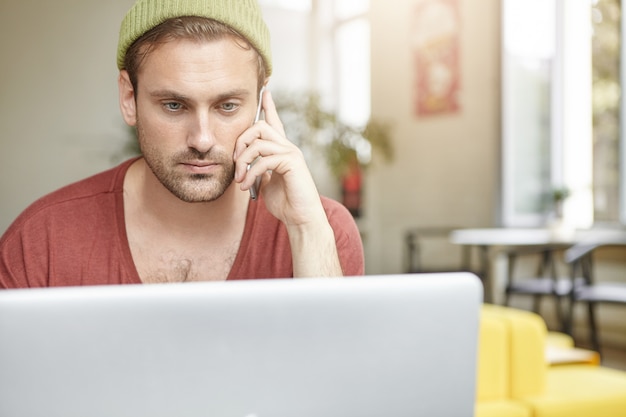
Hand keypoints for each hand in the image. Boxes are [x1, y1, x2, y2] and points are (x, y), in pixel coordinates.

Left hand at [234, 90, 326, 227]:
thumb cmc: (286, 203)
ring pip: (259, 141)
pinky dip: (251, 172)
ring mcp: (291, 154)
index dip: (269, 106)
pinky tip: (246, 186)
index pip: (275, 122)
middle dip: (241, 141)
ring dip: (243, 160)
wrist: (301, 218)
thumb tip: (246, 166)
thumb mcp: (266, 184)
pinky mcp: (292, 163)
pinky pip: (264, 159)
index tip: (265, 91)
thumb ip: (259, 170)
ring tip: (240, 179)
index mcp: (282, 150)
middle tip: (235, 163)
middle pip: (260, 126)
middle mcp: (288, 148)